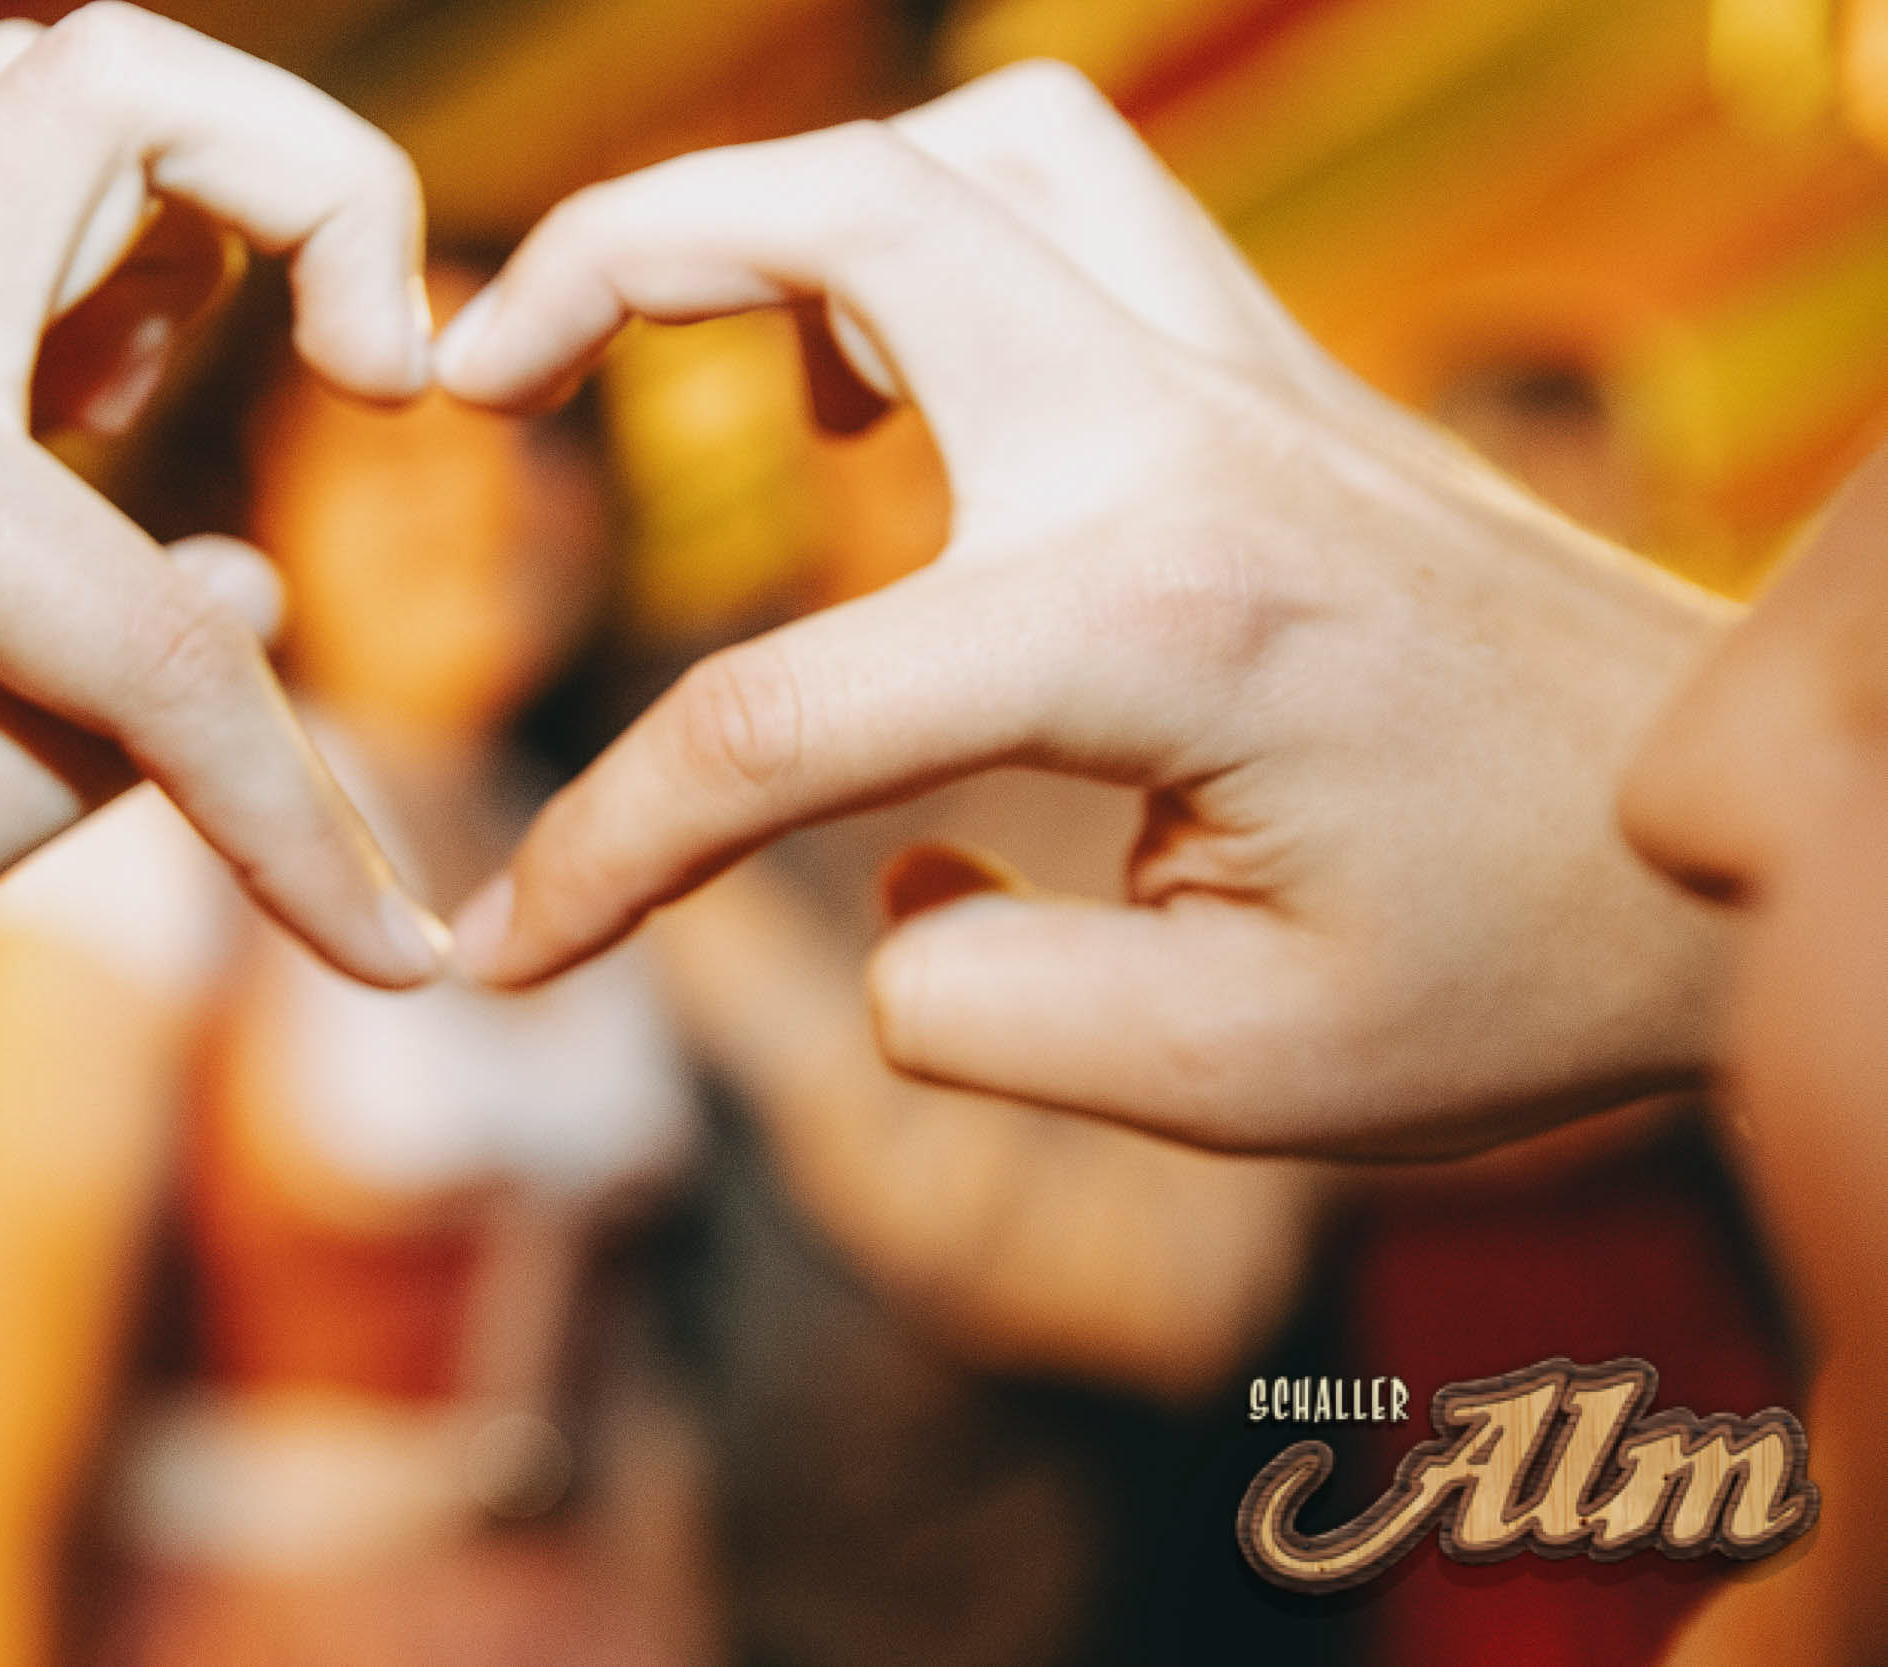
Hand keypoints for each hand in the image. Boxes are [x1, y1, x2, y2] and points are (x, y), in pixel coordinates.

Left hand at [0, 5, 447, 1041]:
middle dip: (324, 197)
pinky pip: (14, 215)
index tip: (390, 951)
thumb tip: (251, 613)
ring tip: (322, 361)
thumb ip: (87, 754)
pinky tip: (167, 404)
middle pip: (120, 98)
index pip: (156, 632)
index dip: (296, 810)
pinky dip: (145, 259)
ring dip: (231, 194)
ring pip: (62, 109)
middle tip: (398, 381)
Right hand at [437, 64, 1735, 1156]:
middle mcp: (1185, 442)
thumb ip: (971, 1009)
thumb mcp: (1234, 1080)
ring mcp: (1235, 375)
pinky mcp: (1262, 373)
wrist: (1725, 851)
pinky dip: (911, 233)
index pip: (783, 722)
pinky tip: (872, 396)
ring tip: (663, 341)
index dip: (607, 849)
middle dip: (613, 263)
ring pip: (965, 146)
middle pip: (849, 212)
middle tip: (467, 369)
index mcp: (1157, 626)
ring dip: (773, 205)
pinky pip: (1058, 201)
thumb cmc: (1515, 972)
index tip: (508, 951)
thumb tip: (872, 889)